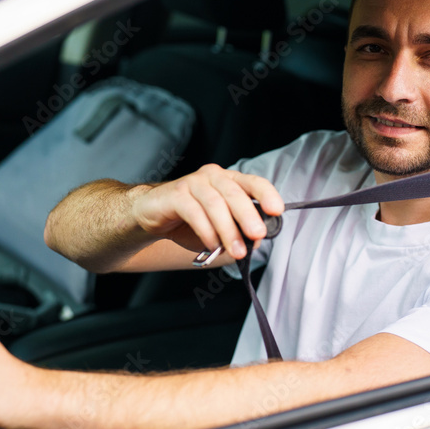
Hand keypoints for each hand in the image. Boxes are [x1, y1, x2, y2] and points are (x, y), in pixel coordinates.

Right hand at [130, 164, 283, 259]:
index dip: (267, 194)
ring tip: (235, 251)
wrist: (152, 214)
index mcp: (229, 181)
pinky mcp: (175, 194)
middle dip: (248, 216)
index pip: (253, 182)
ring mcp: (193, 183)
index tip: (277, 211)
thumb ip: (238, 231)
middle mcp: (213, 177)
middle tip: (257, 236)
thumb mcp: (220, 226)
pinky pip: (194, 212)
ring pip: (215, 204)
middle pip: (235, 194)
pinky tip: (211, 246)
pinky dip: (206, 231)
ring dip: (228, 230)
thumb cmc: (190, 219)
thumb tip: (255, 243)